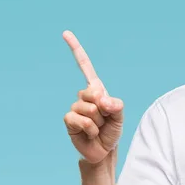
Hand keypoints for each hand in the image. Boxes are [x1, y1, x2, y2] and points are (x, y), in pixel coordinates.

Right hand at [62, 30, 123, 163]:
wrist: (103, 151)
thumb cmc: (112, 131)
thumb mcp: (120, 117)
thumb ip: (116, 105)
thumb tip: (104, 99)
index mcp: (97, 90)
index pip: (85, 66)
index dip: (75, 49)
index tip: (65, 33)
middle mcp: (84, 96)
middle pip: (93, 92)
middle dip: (103, 108)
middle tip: (105, 119)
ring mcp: (75, 108)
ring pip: (88, 108)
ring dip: (98, 121)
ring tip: (98, 128)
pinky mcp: (69, 121)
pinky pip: (80, 119)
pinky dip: (90, 128)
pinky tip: (90, 134)